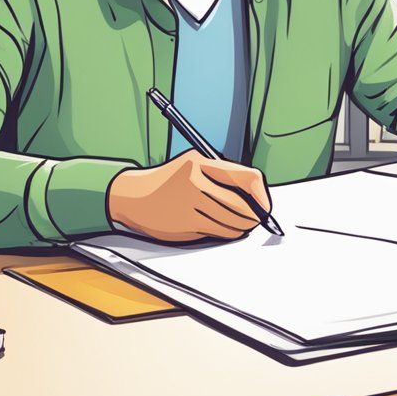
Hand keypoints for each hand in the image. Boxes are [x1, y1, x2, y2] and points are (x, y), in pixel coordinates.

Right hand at [107, 151, 271, 242]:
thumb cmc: (168, 181)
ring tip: (246, 224)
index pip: (245, 177)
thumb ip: (221, 175)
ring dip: (243, 226)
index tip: (264, 204)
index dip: (260, 194)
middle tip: (259, 217)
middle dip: (254, 215)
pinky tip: (230, 229)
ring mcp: (189, 205)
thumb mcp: (192, 165)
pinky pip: (217, 231)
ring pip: (230, 221)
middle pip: (240, 204)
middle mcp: (194, 183)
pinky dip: (229, 232)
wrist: (132, 196)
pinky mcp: (184, 224)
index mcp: (199, 163)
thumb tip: (255, 194)